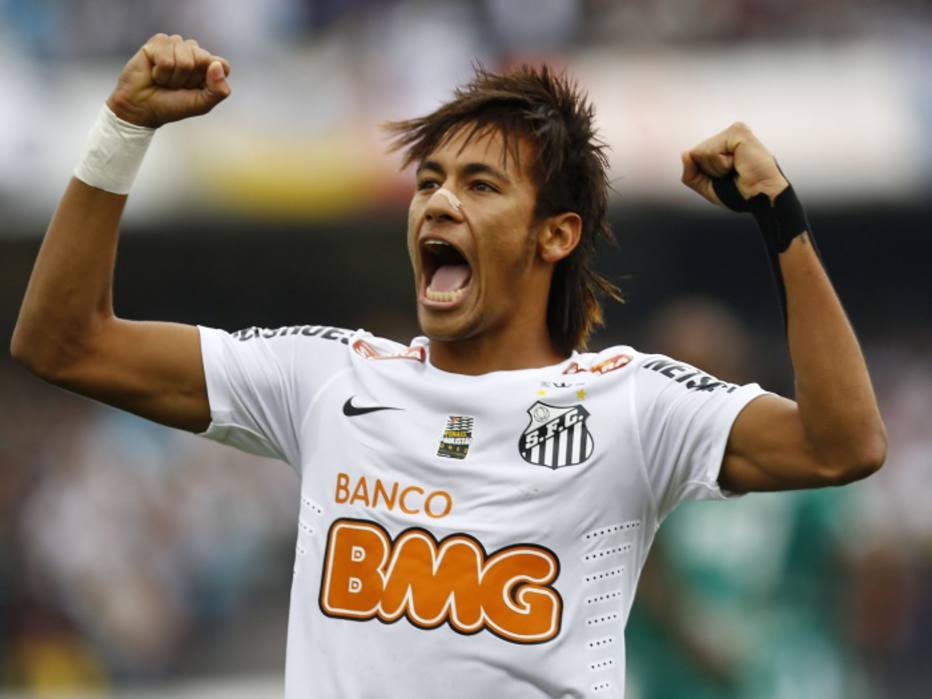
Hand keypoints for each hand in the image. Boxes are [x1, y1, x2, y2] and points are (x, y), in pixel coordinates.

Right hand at [106, 34, 230, 127]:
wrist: (142, 107)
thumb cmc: (173, 105)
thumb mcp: (202, 104)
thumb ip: (218, 90)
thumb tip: (216, 65)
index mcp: (208, 67)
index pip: (223, 65)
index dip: (210, 80)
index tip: (196, 90)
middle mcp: (194, 53)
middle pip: (204, 59)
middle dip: (189, 79)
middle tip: (177, 86)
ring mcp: (176, 45)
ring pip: (185, 58)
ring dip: (174, 77)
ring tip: (165, 80)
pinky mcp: (158, 42)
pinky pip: (166, 56)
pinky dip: (161, 71)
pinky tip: (155, 73)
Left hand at [681, 122, 787, 206]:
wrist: (758, 197)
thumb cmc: (738, 193)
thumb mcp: (706, 186)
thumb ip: (691, 173)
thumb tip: (685, 153)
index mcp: (722, 145)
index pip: (694, 156)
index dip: (705, 173)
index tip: (726, 177)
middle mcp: (727, 135)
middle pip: (696, 153)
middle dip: (710, 171)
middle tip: (732, 174)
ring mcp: (733, 131)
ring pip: (701, 152)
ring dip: (717, 168)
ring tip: (737, 168)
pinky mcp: (738, 131)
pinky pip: (711, 151)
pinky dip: (722, 164)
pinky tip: (739, 163)